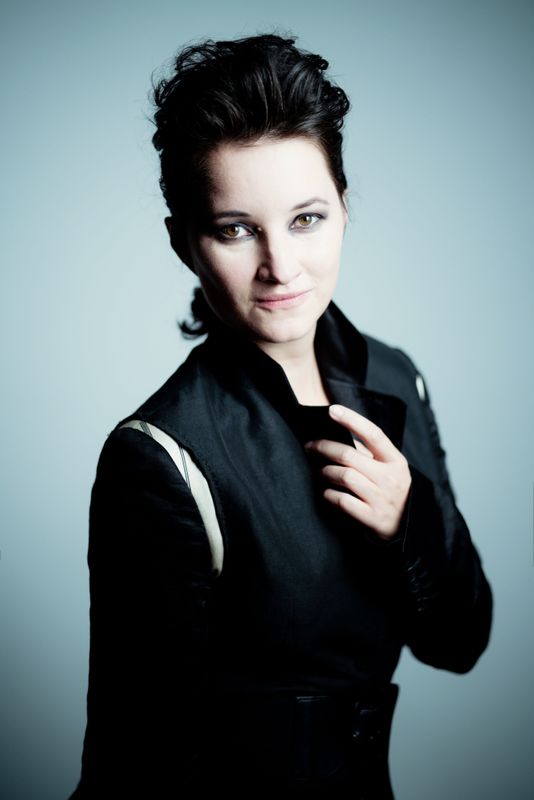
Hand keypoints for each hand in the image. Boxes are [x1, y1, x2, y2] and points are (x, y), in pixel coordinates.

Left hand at [304, 404, 411, 540]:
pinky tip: (325, 491)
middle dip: (324, 448)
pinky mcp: (372, 517)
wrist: (406, 528)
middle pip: (350, 455)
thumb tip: (339, 431)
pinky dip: (328, 494)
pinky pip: (342, 500)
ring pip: (344, 476)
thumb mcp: (390, 470)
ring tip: (319, 471)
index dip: (352, 420)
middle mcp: (391, 478)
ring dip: (325, 471)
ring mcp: (381, 499)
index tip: (332, 410)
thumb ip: (370, 453)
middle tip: (309, 446)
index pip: (374, 434)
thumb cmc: (391, 492)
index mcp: (396, 461)